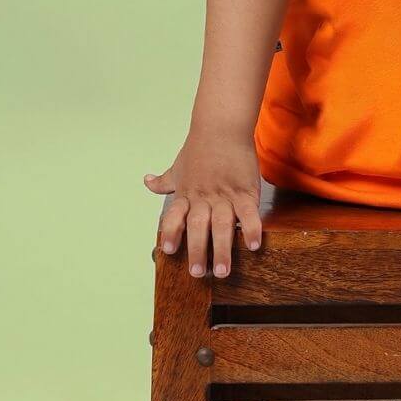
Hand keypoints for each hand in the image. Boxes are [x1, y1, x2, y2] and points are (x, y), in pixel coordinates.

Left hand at [144, 130, 262, 278]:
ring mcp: (225, 195)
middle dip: (197, 250)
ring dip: (222, 249)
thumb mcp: (178, 167)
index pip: (175, 216)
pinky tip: (254, 245)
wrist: (222, 127)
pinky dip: (252, 229)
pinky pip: (249, 213)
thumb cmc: (199, 148)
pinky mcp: (246, 191)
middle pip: (198, 226)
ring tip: (222, 271)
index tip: (168, 250)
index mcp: (187, 194)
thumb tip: (146, 181)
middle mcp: (204, 197)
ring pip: (222, 225)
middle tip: (198, 273)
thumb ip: (164, 181)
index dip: (171, 233)